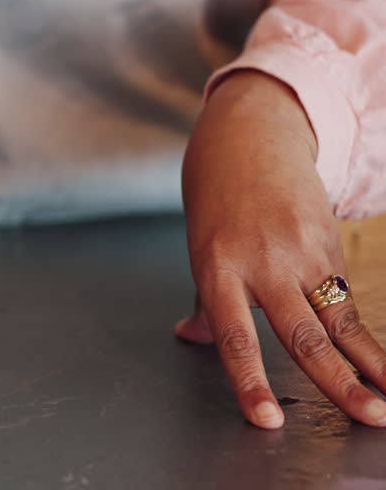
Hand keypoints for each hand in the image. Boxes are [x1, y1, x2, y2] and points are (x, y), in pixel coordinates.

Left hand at [177, 70, 385, 427]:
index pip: (233, 336)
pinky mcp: (330, 245)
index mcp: (216, 268)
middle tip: (365, 417)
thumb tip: (189, 337)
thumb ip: (202, 299)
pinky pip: (348, 301)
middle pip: (300, 334)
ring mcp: (300, 254)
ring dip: (367, 367)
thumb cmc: (216, 197)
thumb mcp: (199, 247)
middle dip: (336, 382)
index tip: (267, 419)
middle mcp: (261, 263)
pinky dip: (367, 339)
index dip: (250, 381)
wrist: (249, 137)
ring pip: (337, 322)